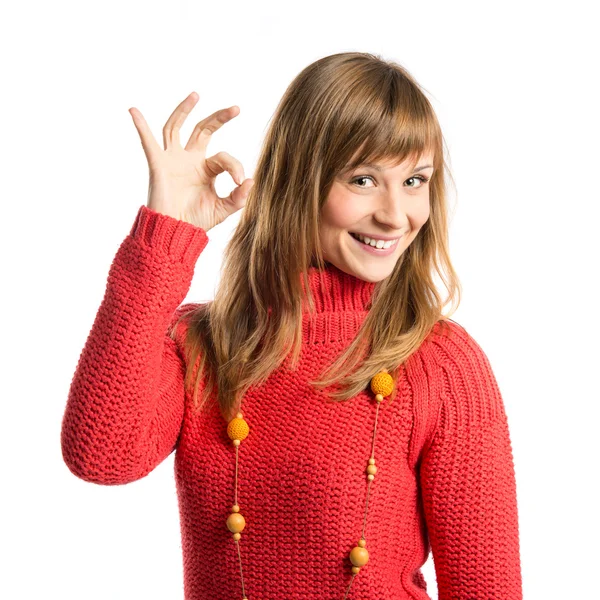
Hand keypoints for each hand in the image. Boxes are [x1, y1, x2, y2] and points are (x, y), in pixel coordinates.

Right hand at [129, 91, 253, 230]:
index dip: (234, 166)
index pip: (223, 157)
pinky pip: (148, 142)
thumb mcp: (223, 209)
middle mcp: (189, 160)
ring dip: (184, 110)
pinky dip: (140, 126)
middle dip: (219, 118)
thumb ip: (239, 197)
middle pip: (203, 130)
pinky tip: (133, 110)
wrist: (175, 232)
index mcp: (206, 170)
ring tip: (196, 95)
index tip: (239, 182)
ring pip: (176, 127)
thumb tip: (251, 180)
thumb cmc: (196, 222)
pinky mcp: (158, 165)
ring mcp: (173, 160)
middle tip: (235, 109)